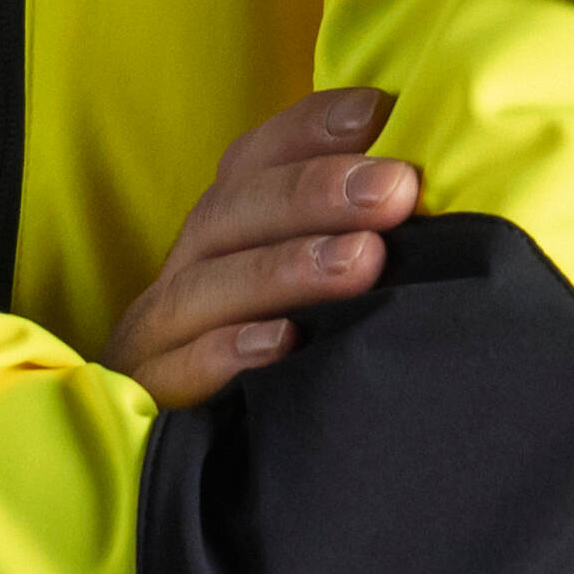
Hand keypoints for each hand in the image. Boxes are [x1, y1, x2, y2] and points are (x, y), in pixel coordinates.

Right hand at [102, 89, 413, 406]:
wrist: (202, 461)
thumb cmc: (278, 350)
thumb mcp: (310, 281)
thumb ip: (353, 230)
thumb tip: (424, 180)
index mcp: (224, 227)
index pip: (254, 160)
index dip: (309, 129)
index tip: (376, 113)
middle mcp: (188, 267)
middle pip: (233, 212)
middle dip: (314, 193)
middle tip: (395, 188)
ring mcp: (160, 332)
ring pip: (207, 285)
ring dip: (285, 268)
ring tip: (363, 261)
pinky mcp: (150, 396)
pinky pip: (179, 369)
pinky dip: (229, 352)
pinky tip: (284, 344)